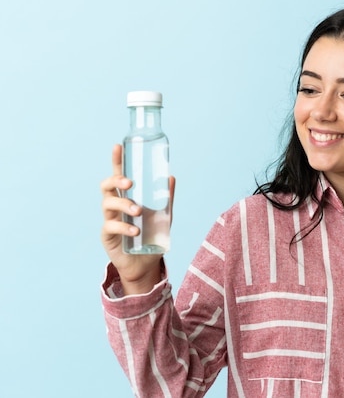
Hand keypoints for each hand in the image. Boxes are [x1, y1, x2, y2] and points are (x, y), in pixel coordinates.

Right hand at [100, 144, 175, 294]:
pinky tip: (136, 230)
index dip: (116, 160)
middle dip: (116, 179)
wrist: (146, 264)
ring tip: (138, 211)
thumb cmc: (152, 236)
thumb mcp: (163, 216)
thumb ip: (166, 199)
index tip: (117, 146)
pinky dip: (125, 226)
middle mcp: (115, 205)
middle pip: (107, 186)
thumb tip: (170, 177)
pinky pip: (111, 226)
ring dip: (124, 204)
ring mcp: (109, 219)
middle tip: (130, 183)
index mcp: (126, 196)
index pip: (119, 175)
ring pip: (108, 203)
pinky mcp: (107, 235)